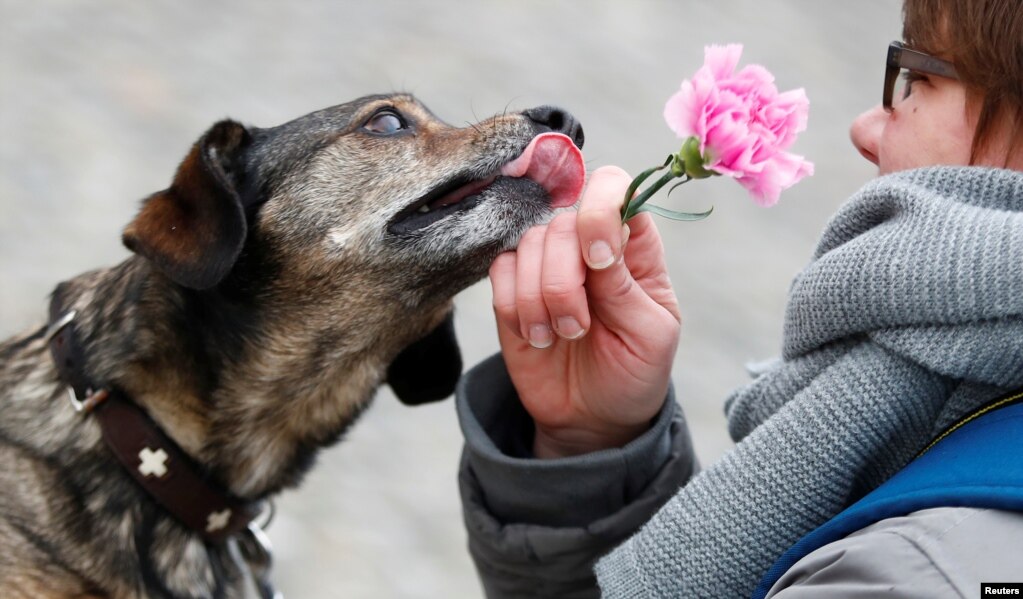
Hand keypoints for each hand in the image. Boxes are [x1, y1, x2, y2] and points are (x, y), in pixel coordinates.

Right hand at [489, 166, 681, 457]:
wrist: (593, 419)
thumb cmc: (634, 373)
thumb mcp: (651, 335)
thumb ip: (626, 285)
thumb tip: (599, 241)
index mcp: (634, 248)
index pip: (614, 189)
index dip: (600, 212)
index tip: (599, 262)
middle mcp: (588, 246)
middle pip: (562, 223)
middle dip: (564, 281)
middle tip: (579, 328)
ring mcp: (548, 265)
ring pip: (527, 246)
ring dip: (540, 299)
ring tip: (561, 336)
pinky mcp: (514, 290)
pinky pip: (499, 272)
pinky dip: (514, 307)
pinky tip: (536, 336)